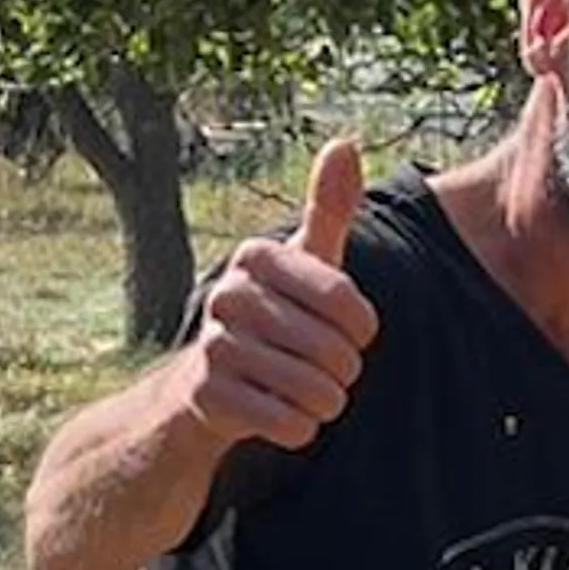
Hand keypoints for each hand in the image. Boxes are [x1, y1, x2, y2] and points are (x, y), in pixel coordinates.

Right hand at [177, 136, 380, 449]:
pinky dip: (301, 427)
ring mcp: (212, 346)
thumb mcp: (309, 259)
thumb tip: (344, 142)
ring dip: (327, 400)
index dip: (361, 327)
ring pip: (312, 389)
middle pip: (331, 350)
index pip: (345, 300)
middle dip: (344, 368)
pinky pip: (287, 422)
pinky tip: (287, 415)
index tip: (354, 331)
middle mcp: (226, 295)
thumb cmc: (280, 313)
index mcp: (256, 257)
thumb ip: (329, 206)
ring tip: (314, 392)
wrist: (213, 383)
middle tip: (329, 368)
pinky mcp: (207, 398)